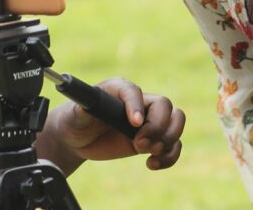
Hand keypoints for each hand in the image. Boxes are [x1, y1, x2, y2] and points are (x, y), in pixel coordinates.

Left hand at [42, 77, 184, 172]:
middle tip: (138, 143)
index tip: (134, 124)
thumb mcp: (76, 113)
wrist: (78, 137)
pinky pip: (174, 143)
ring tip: (149, 153)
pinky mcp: (152, 139)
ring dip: (168, 140)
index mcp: (119, 88)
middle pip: (165, 105)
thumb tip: (86, 106)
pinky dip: (170, 155)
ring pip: (176, 121)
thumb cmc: (76, 119)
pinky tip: (151, 164)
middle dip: (157, 127)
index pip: (134, 91)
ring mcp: (148, 120)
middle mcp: (138, 102)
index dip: (137, 106)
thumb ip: (82, 108)